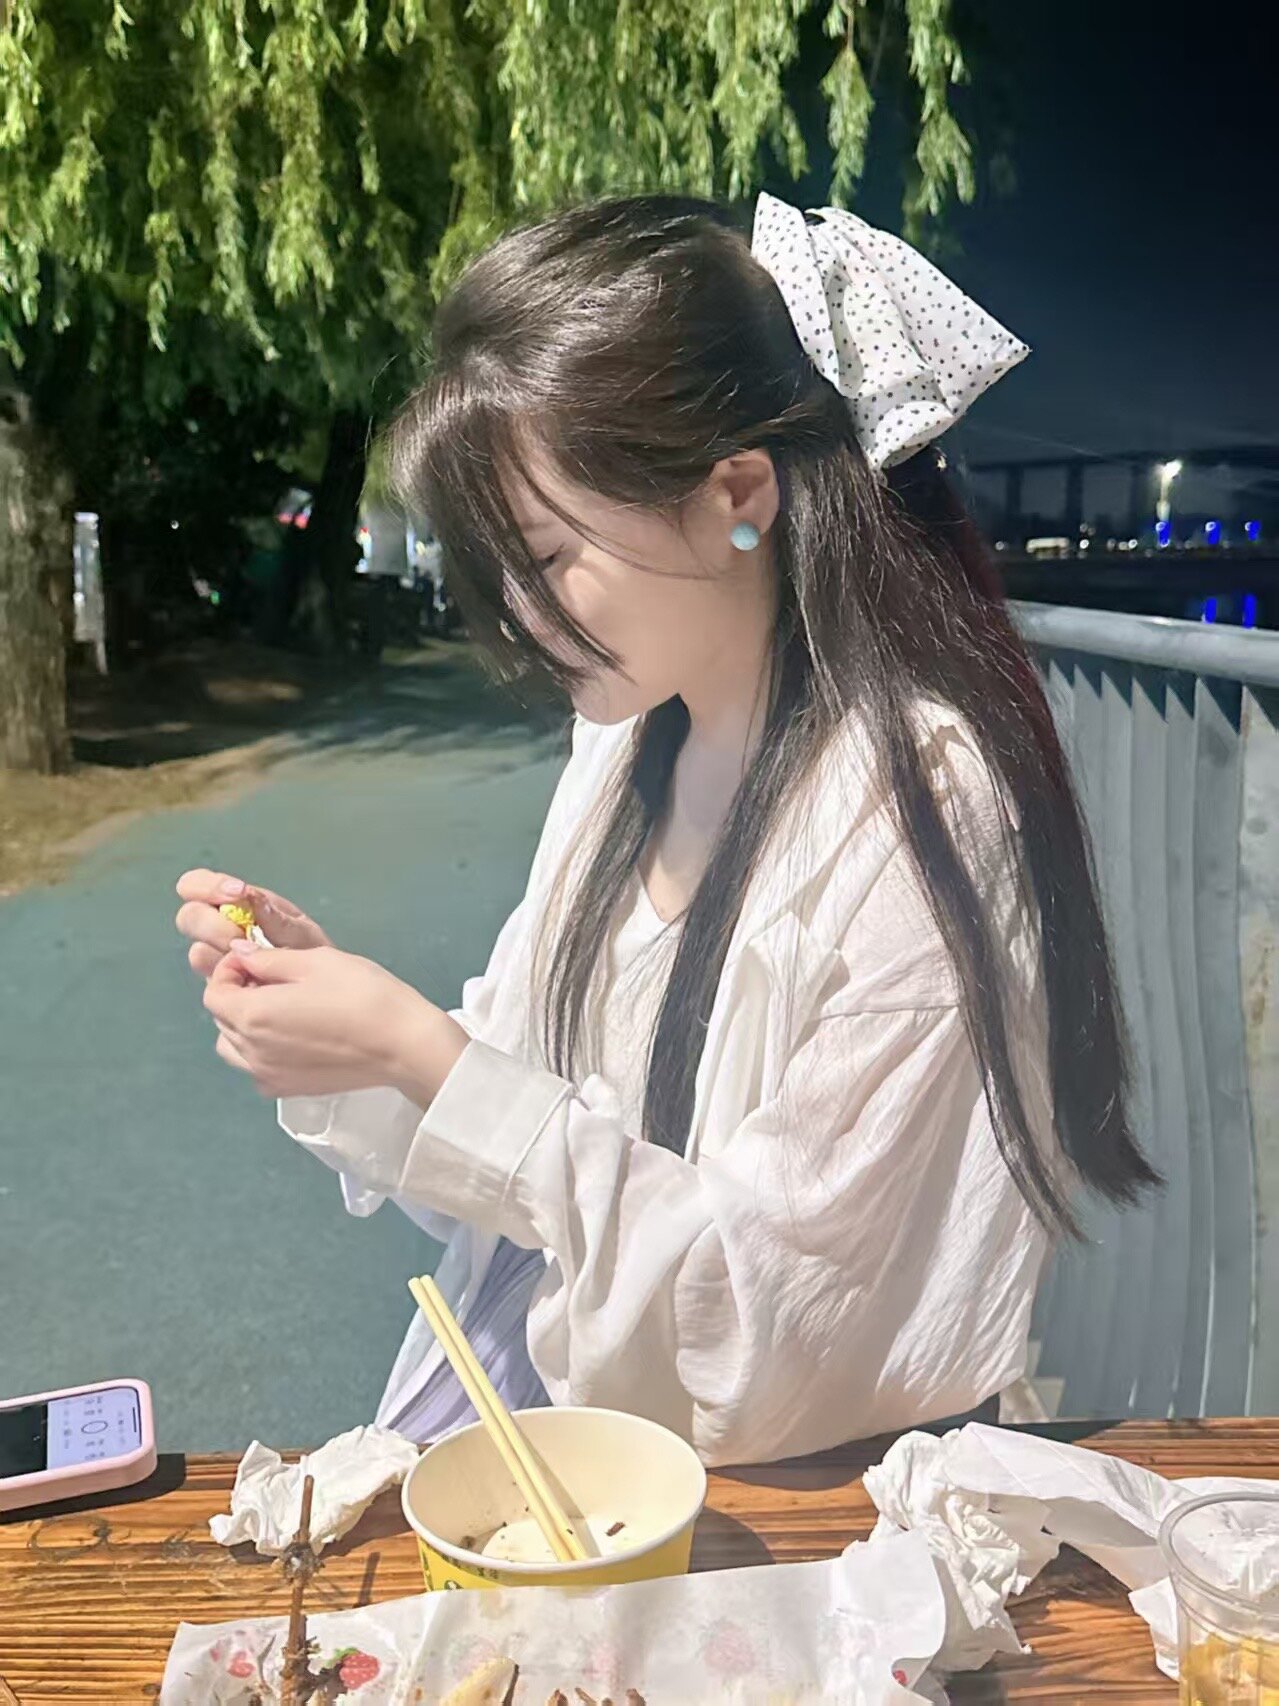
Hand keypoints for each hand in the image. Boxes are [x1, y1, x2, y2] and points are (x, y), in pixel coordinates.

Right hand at [175, 869, 331, 980]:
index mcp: (233, 904)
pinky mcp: (220, 990)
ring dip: (225, 955)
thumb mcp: (301, 933)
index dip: (206, 886)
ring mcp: (215, 961)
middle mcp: (217, 929)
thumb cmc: (309, 953)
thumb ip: (275, 918)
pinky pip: (213, 987)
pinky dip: (235, 982)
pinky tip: (259, 983)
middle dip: (214, 924)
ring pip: (198, 953)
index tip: (238, 892)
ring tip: (258, 963)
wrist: (319, 993)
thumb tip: (249, 896)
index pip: (195, 885)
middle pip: (188, 917)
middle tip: (242, 937)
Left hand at [202, 941, 468, 1103]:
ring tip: (280, 1009)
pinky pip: (256, 1068)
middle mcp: (251, 1052)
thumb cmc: (363, 995)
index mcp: (253, 1016)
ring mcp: (269, 1076)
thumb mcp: (315, 961)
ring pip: (233, 1047)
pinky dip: (261, 1051)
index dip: (229, 970)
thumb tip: (241, 954)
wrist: (403, 1045)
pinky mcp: (288, 1090)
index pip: (214, 991)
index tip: (258, 960)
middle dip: (238, 994)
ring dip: (244, 1025)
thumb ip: (269, 959)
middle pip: (221, 1019)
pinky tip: (293, 1037)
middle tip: (274, 979)